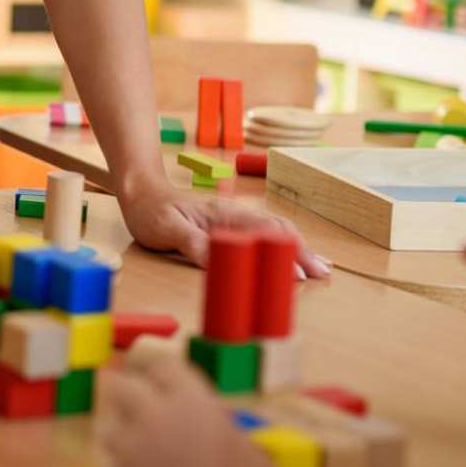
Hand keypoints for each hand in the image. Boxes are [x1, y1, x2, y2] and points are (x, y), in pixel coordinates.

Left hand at [102, 358, 281, 466]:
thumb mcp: (254, 460)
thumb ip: (226, 431)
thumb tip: (216, 422)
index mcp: (193, 404)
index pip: (164, 368)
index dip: (165, 379)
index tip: (164, 386)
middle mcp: (153, 419)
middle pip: (120, 387)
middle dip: (126, 395)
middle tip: (134, 406)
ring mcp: (127, 454)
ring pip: (108, 431)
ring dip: (122, 441)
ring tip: (145, 459)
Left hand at [118, 178, 331, 276]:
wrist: (142, 191)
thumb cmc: (152, 210)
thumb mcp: (166, 229)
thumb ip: (192, 243)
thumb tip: (220, 260)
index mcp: (224, 215)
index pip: (263, 232)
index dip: (284, 253)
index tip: (299, 274)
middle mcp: (235, 215)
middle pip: (278, 231)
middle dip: (302, 251)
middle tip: (323, 275)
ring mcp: (235, 220)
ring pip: (275, 231)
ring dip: (298, 248)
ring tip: (321, 267)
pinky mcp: (231, 226)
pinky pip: (264, 234)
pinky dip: (284, 245)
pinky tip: (293, 254)